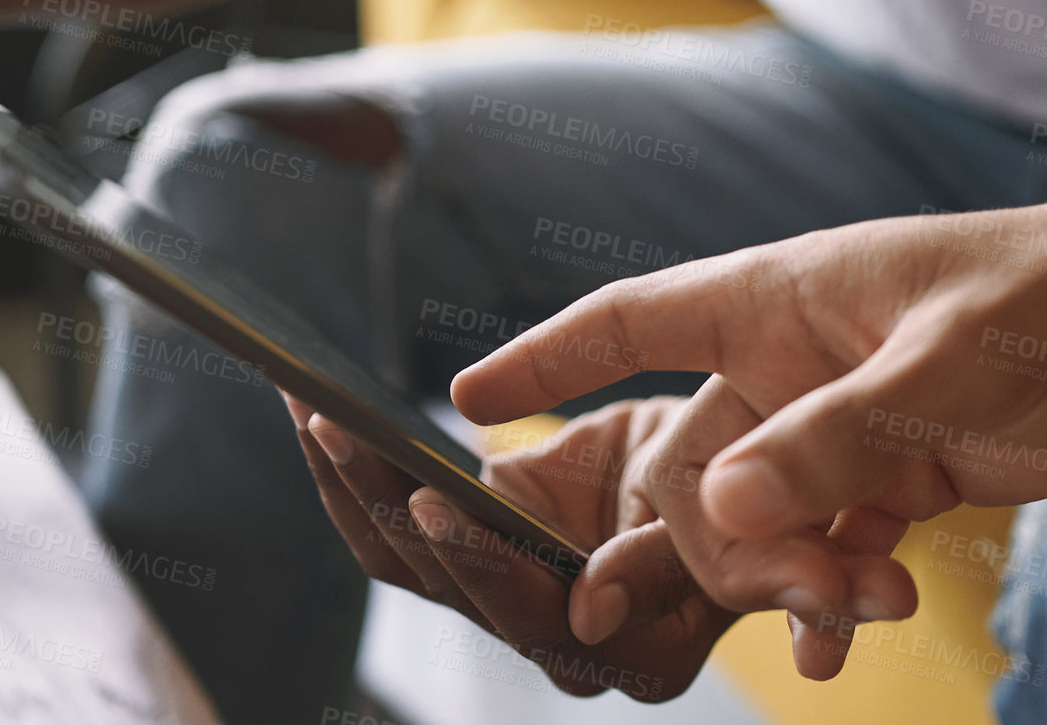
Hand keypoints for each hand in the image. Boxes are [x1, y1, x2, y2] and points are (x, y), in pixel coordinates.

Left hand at [284, 393, 739, 700]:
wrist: (729, 465)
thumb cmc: (741, 484)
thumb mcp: (719, 509)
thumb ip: (666, 564)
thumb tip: (592, 614)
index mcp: (633, 649)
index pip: (534, 616)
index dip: (480, 561)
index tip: (433, 500)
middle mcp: (561, 643)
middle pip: (447, 585)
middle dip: (383, 501)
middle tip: (337, 425)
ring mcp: (506, 598)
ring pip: (402, 555)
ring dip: (348, 475)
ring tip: (306, 397)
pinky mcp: (470, 552)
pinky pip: (391, 522)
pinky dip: (350, 464)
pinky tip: (306, 404)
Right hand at [453, 205, 1046, 640]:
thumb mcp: (945, 365)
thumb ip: (833, 438)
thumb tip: (717, 509)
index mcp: (786, 296)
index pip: (637, 316)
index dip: (548, 355)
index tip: (465, 399)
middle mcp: (798, 362)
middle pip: (692, 459)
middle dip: (694, 536)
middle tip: (715, 596)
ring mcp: (847, 424)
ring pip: (762, 518)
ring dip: (787, 574)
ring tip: (856, 608)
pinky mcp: (900, 477)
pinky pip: (829, 545)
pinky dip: (832, 591)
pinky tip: (850, 636)